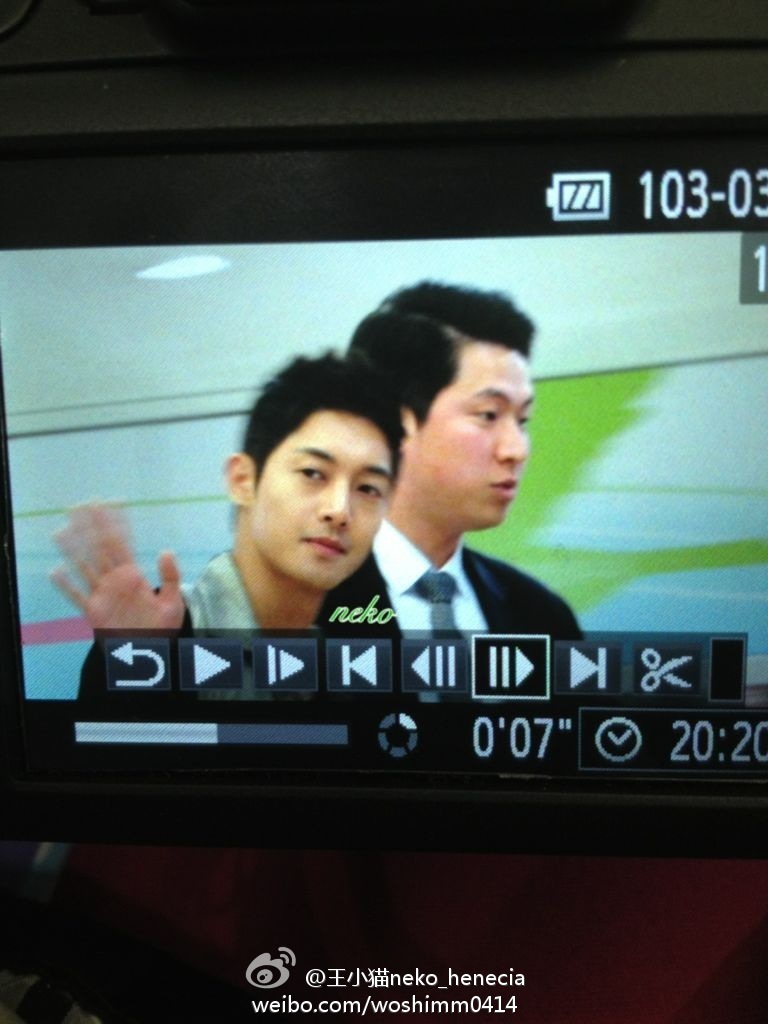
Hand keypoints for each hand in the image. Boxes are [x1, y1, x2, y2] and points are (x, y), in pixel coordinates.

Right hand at [51, 503, 184, 631]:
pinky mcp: (94, 611)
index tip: (112, 502)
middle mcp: (115, 580)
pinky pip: (77, 596)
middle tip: (81, 504)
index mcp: (133, 574)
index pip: (123, 542)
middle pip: (100, 548)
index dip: (117, 522)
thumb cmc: (161, 626)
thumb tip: (165, 550)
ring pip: (85, 566)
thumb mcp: (173, 601)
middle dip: (91, 527)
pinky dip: (66, 585)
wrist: (150, 651)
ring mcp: (102, 594)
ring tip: (62, 530)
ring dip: (74, 549)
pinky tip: (55, 571)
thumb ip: (170, 577)